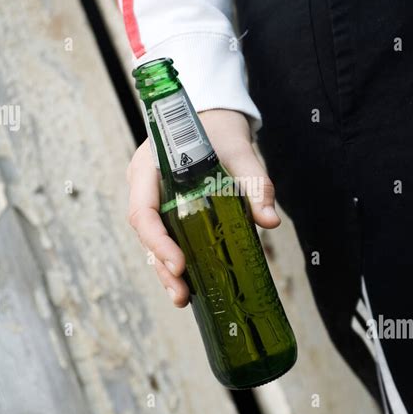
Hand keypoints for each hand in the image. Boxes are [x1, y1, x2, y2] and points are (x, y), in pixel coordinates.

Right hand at [127, 109, 279, 307]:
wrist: (214, 114)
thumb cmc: (221, 129)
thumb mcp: (240, 152)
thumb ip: (255, 184)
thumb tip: (269, 221)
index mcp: (150, 166)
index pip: (142, 211)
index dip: (157, 242)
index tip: (179, 263)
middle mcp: (144, 185)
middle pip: (145, 234)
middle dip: (162, 266)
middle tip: (182, 294)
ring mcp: (153, 198)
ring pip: (152, 240)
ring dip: (166, 270)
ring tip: (184, 298)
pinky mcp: (166, 207)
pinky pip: (166, 235)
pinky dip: (176, 259)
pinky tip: (190, 283)